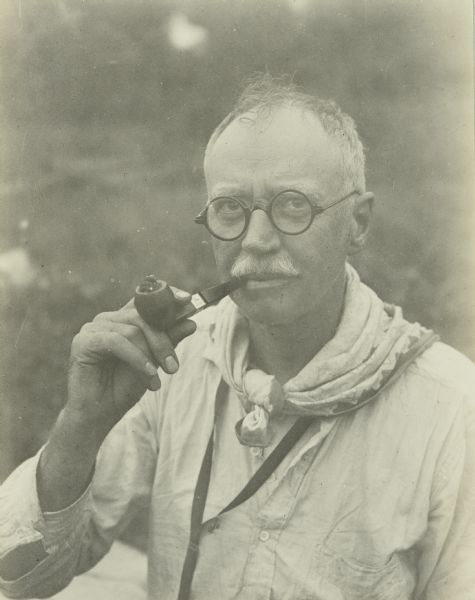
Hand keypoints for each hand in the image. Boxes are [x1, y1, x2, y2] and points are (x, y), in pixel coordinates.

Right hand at [67, 287, 195, 431]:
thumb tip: (191, 322)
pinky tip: (148, 375)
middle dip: (163, 341)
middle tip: (174, 367)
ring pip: (132, 330)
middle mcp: (108, 319)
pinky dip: (136, 358)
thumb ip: (169, 340)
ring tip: (157, 380)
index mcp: (123, 320)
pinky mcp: (83, 341)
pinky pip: (117, 341)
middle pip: (142, 316)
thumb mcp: (154, 362)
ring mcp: (93, 328)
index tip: (189, 301)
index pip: (147, 300)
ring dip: (149, 356)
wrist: (99, 414)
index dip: (168, 296)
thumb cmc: (124, 387)